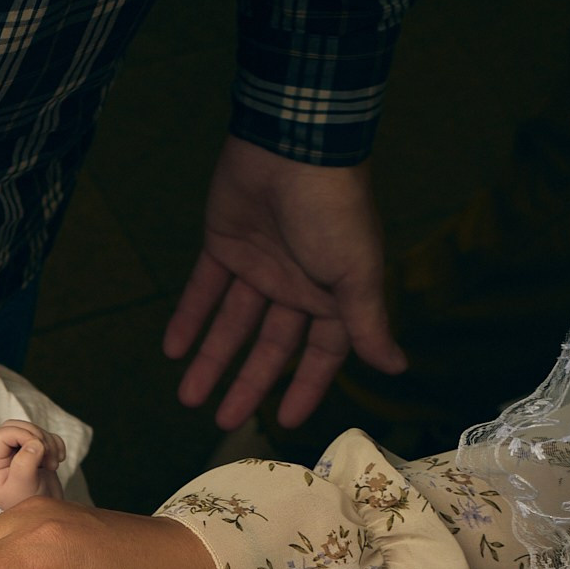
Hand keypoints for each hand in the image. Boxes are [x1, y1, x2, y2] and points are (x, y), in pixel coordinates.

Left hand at [0, 419, 65, 510]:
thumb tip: (34, 443)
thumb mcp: (23, 489)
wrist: (44, 521)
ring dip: (48, 441)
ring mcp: (18, 455)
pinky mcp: (34, 455)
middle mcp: (2, 458)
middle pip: (14, 427)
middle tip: (48, 456)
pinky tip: (58, 460)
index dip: (20, 435)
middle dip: (36, 435)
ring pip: (30, 430)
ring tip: (53, 464)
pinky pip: (44, 437)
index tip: (38, 448)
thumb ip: (24, 465)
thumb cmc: (28, 510)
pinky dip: (55, 443)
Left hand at [164, 136, 405, 429]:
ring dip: (211, 360)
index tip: (285, 421)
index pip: (321, 353)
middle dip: (247, 384)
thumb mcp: (356, 272)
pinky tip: (172, 350)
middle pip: (269, 347)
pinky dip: (188, 318)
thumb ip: (367, 323)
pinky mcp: (223, 245)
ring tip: (187, 398)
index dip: (305, 386)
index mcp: (333, 294)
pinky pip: (203, 290)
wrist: (292, 146)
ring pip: (231, 325)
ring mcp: (258, 265)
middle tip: (222, 422)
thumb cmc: (331, 211)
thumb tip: (397, 367)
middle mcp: (295, 285)